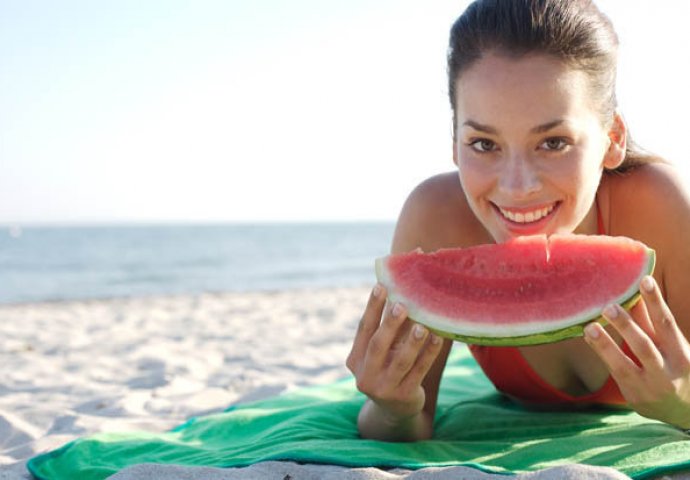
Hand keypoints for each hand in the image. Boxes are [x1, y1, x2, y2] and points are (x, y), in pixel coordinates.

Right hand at [346, 284, 443, 420]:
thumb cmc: (389, 369)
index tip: (381, 286)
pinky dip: (428, 354)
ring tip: (422, 325)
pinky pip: (418, 371)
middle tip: (401, 304)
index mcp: (355, 360)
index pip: (364, 329)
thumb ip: (389, 329)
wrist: (394, 410)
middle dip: (390, 324)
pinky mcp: (403, 396)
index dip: (372, 308)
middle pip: (378, 345)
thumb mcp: (383, 353)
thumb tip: (403, 292)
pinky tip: (438, 338)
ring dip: (412, 342)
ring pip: (400, 361)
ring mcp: (383, 388)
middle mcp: (365, 375)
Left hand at [584, 275, 689, 428]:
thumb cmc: (676, 368)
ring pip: (624, 364)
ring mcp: (650, 387)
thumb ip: (652, 324)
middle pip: (645, 345)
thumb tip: (634, 293)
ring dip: (606, 344)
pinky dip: (603, 355)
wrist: (685, 412)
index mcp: (683, 355)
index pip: (667, 324)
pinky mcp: (634, 396)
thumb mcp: (672, 346)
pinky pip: (615, 373)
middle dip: (627, 325)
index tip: (645, 280)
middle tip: (609, 306)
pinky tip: (590, 338)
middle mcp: (668, 372)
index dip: (656, 302)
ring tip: (590, 326)